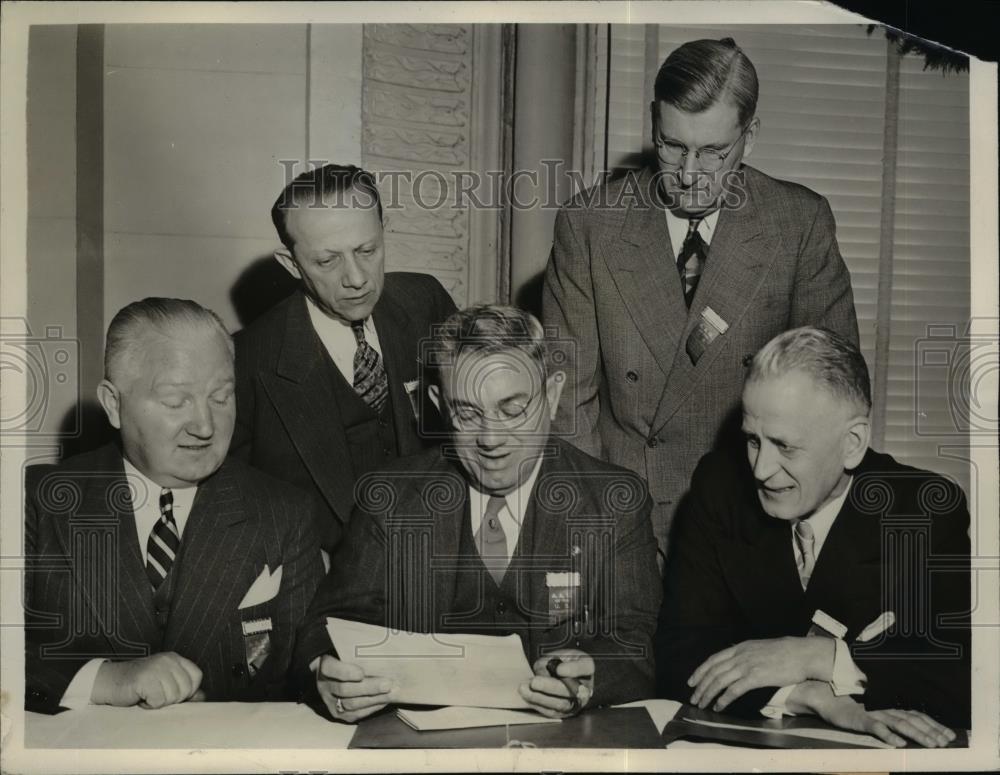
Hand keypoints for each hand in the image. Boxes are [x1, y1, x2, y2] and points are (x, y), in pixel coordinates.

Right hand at [92, 652, 202, 708]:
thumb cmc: (137, 685)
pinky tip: (141, 698)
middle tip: (156, 695)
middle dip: (172, 699)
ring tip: (147, 695)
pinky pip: (159, 701)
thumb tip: (202, 697)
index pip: (196, 676)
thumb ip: (183, 688)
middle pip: (186, 689)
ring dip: (159, 703)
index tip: (172, 695)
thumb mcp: (163, 683)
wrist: (107, 682)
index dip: (188, 691)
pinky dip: (149, 705)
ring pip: (173, 697)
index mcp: (174, 658)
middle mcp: (167, 660)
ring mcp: (156, 668)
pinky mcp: (145, 679)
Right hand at [315, 654, 395, 722]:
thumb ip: (358, 654)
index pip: (331, 669)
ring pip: (351, 704)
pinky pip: (356, 714)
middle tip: (387, 684)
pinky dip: (372, 707)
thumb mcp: (346, 652)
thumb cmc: (345, 659)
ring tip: (391, 693)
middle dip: (368, 688)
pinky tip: (385, 701)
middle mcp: (324, 686)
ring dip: (374, 699)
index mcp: (324, 666)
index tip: (361, 673)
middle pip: (345, 690)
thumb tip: (381, 651)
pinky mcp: (338, 714)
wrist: (333, 676)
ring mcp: (330, 702)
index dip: (346, 672)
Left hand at [519, 649, 594, 717]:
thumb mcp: (559, 653)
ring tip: (525, 689)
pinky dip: (538, 704)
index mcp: (587, 667)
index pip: (585, 667)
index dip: (572, 670)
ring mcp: (576, 703)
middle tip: (534, 682)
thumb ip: (553, 660)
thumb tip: (544, 673)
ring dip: (540, 697)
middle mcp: (585, 688)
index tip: (559, 669)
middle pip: (571, 690)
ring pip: (560, 704)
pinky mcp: (564, 713)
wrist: (562, 675)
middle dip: (550, 687)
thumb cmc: (561, 662)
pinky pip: (552, 711)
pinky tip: (527, 696)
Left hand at [688, 636, 832, 710]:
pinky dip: (723, 699)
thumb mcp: (760, 648)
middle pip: (713, 671)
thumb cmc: (786, 653)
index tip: (692, 681)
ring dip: (708, 694)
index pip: (713, 659)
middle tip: (693, 698)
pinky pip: (733, 690)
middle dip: (700, 685)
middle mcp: (740, 655)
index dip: (700, 671)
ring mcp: (747, 665)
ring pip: (719, 681)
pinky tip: (719, 707)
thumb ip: (747, 655)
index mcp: (740, 647)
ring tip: (701, 704)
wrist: (802, 654)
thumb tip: (739, 663)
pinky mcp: (755, 677)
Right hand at [790, 681, 955, 747]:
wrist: (823, 694)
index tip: (949, 735)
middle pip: (913, 720)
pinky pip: (875, 728)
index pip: (916, 715)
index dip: (934, 724)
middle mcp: (884, 708)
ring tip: (931, 745)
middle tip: (947, 742)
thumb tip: (906, 727)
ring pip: (900, 724)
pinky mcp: (859, 719)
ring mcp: (872, 713)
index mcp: (889, 706)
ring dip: (918, 735)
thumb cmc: (846, 702)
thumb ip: (887, 714)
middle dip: (932, 732)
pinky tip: (898, 743)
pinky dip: (887, 735)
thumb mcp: (870, 708)